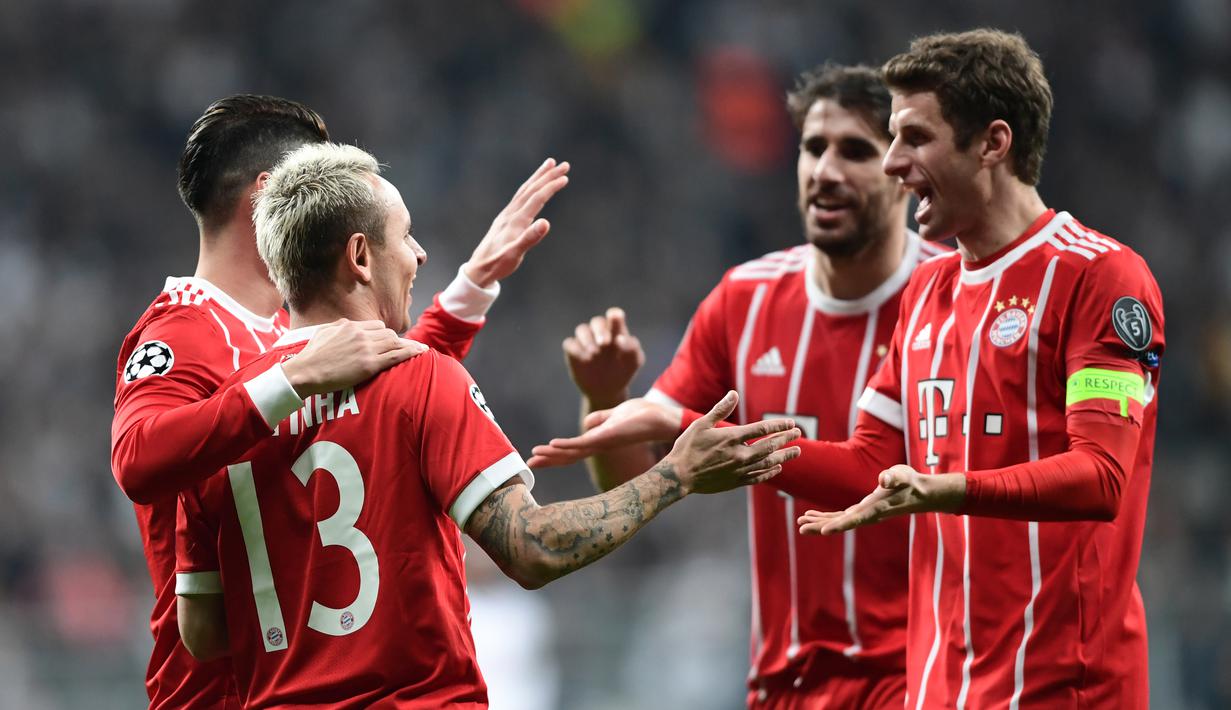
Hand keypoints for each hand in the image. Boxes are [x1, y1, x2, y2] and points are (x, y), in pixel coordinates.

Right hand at [281, 319, 426, 396]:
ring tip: (421, 349)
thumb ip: (340, 327)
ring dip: (408, 346)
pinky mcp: (369, 364)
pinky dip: (410, 352)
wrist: (305, 372)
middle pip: (388, 334)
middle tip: (406, 348)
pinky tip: (420, 352)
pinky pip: (395, 355)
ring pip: (395, 342)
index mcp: (350, 326)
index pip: (377, 326)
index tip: (391, 341)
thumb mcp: (324, 332)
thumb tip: (348, 326)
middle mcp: (360, 334)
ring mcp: (366, 349)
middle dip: (398, 341)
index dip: (385, 335)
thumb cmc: (311, 356)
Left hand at [463, 158, 570, 286]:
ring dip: (538, 177)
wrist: (478, 269)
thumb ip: (529, 238)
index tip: (565, 178)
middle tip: (564, 165)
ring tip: (549, 165)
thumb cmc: (497, 264)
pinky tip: (534, 188)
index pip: (536, 199)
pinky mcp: (505, 219)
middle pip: (531, 189)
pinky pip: (520, 197)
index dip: (551, 187)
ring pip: (525, 190)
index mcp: (515, 221)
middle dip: (548, 176)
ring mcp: (507, 215)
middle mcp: (510, 214)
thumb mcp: (514, 255)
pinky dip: (530, 188)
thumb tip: (546, 223)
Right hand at [527, 397, 682, 467]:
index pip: (573, 450)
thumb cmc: (644, 416)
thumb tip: (585, 424)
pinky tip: (553, 444)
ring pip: (573, 451)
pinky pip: (583, 443)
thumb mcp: (617, 414)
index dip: (555, 454)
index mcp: (599, 440)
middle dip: (549, 460)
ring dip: (553, 454)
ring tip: (535, 456)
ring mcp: (603, 443)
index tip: (536, 456)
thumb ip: (600, 419)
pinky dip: (567, 445)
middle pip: (569, 455)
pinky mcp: (608, 437)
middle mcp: (599, 445)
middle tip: (528, 464)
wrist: (663, 419)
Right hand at [563, 307, 644, 405]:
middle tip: (604, 343)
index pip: (615, 316)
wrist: (607, 390)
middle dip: (600, 330)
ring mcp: (585, 341)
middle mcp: (599, 332)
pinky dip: (575, 349)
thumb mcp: (634, 361)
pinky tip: (584, 358)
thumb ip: (632, 348)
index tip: (616, 318)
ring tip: (593, 353)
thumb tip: (621, 338)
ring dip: (587, 339)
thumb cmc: (624, 370)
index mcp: (616, 330)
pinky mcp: (573, 352)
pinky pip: (570, 344)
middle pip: (597, 322)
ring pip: (582, 330)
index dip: (615, 316)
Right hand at [664, 391, 800, 494]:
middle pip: (769, 445)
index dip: (778, 425)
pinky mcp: (736, 482)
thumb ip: (720, 409)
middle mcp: (739, 454)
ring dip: (784, 456)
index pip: (762, 429)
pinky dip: (770, 472)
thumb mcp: (701, 424)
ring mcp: (739, 470)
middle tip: (799, 434)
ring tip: (796, 452)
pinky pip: (759, 477)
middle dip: (786, 439)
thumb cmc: (688, 447)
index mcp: (731, 437)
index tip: (790, 423)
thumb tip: (734, 394)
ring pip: (768, 462)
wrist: (679, 475)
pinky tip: (778, 468)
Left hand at [797, 465, 965, 534]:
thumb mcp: (902, 475)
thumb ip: (893, 477)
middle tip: (801, 528)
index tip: (824, 531)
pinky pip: (839, 517)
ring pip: (837, 522)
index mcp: (874, 508)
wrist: (918, 493)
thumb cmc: (909, 482)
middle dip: (821, 527)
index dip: (838, 525)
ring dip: (819, 523)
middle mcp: (866, 515)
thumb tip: (883, 479)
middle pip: (840, 524)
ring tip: (801, 523)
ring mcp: (863, 515)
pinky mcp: (861, 511)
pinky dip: (825, 517)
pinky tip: (811, 515)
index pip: (854, 518)